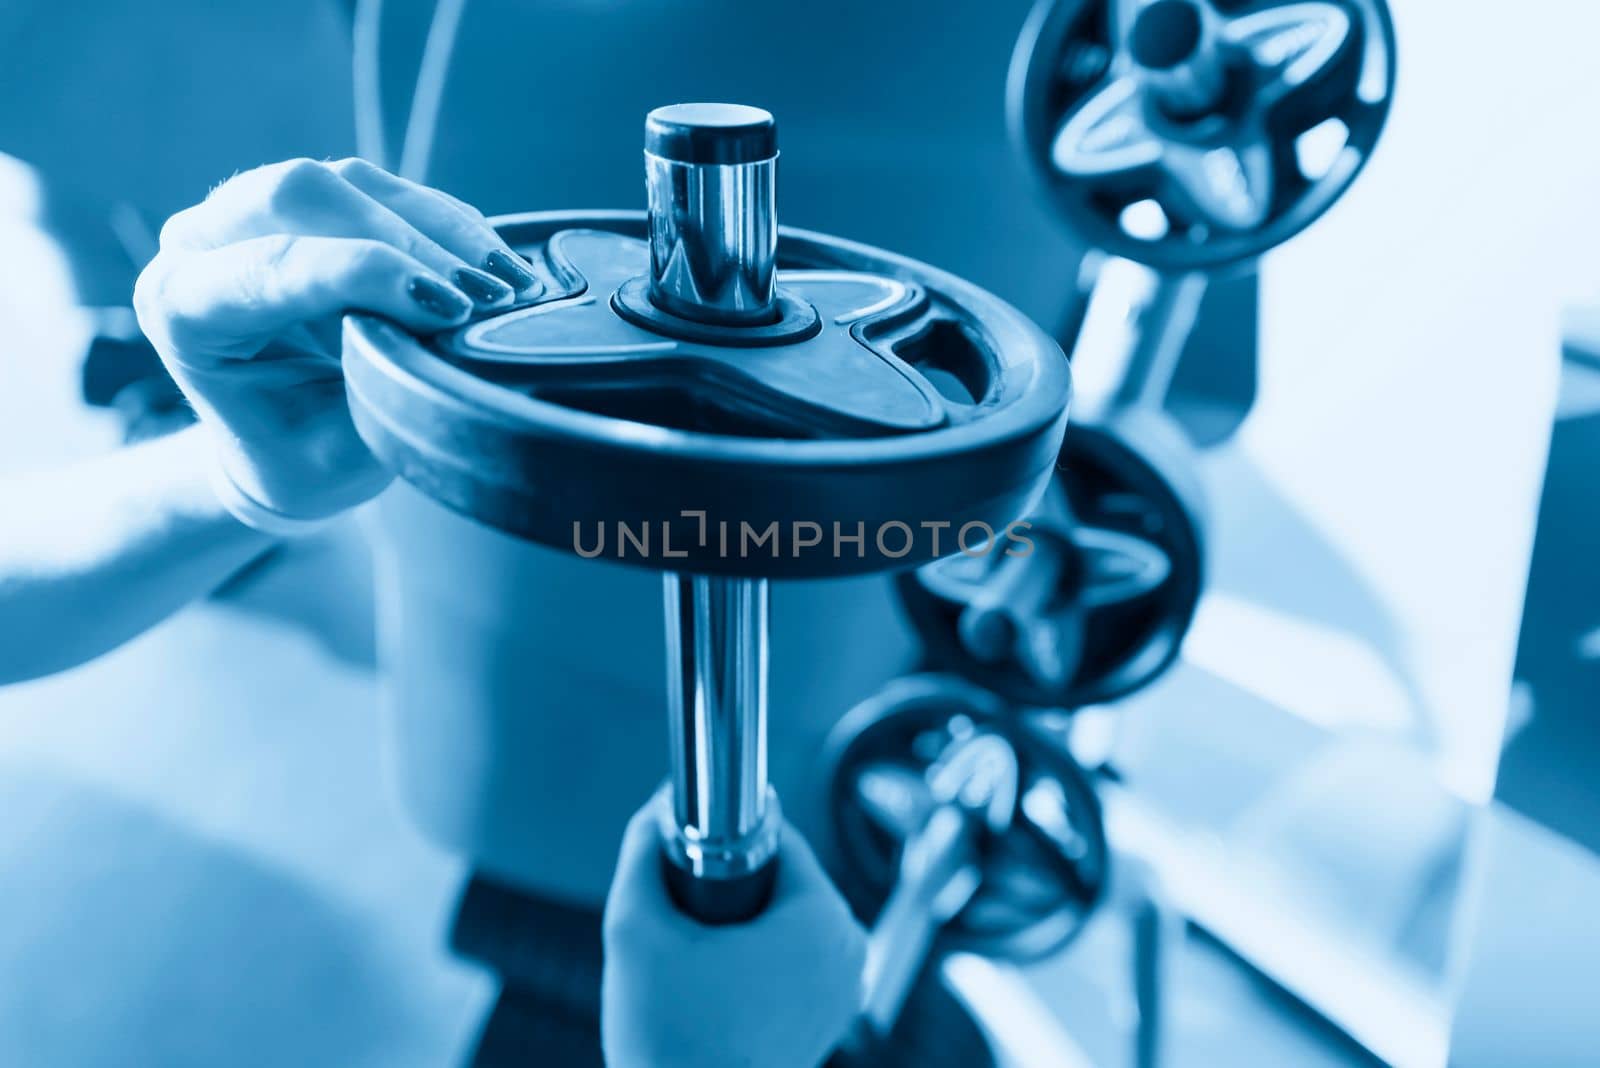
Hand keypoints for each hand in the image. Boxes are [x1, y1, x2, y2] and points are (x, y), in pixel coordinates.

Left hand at [133, 157, 537, 519]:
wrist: (285, 449)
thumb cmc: (299, 456)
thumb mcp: (336, 449)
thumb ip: (379, 391)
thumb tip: (446, 330)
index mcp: (184, 307)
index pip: (272, 263)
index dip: (367, 274)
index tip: (450, 308)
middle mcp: (202, 240)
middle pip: (299, 192)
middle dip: (404, 242)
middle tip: (481, 298)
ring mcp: (255, 210)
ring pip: (352, 182)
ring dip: (439, 232)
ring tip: (507, 286)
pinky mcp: (315, 202)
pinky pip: (387, 190)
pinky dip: (450, 227)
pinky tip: (500, 267)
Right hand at [602, 793, 866, 1067]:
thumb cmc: (669, 1042)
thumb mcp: (636, 928)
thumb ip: (643, 849)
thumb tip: (657, 805)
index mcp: (821, 915)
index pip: (777, 836)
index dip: (723, 839)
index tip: (686, 862)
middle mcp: (849, 946)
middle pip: (784, 879)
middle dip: (734, 888)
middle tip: (684, 923)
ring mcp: (846, 988)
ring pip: (788, 920)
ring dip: (746, 925)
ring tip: (697, 958)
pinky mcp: (832, 1018)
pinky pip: (795, 961)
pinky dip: (760, 961)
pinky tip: (717, 983)